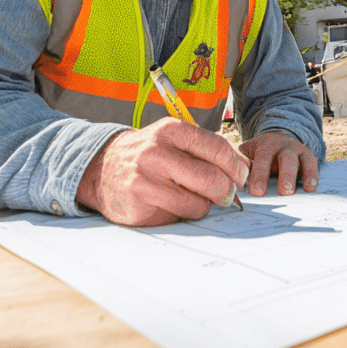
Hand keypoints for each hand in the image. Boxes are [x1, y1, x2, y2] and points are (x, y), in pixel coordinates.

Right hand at [75, 118, 249, 226]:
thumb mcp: (173, 139)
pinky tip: (170, 204)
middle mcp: (157, 153)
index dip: (236, 166)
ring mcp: (146, 181)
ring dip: (203, 205)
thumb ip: (206, 149)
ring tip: (191, 197)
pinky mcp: (139, 206)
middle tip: (227, 195)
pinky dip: (183, 214)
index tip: (243, 177)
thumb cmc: (149, 154)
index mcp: (171, 131)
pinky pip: (178, 217)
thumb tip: (245, 168)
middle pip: (211, 178)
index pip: (217, 148)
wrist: (101, 168)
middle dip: (227, 191)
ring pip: (198, 203)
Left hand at [239, 131, 318, 196]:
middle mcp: (283, 145)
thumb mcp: (249, 154)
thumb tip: (236, 187)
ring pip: (300, 161)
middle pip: (285, 158)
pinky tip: (311, 188)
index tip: (257, 192)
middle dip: (285, 176)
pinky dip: (312, 175)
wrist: (277, 139)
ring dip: (299, 176)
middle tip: (283, 193)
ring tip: (296, 192)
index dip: (260, 174)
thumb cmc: (259, 154)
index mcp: (265, 144)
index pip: (263, 158)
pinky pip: (312, 163)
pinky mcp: (308, 155)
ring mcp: (296, 149)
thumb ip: (244, 167)